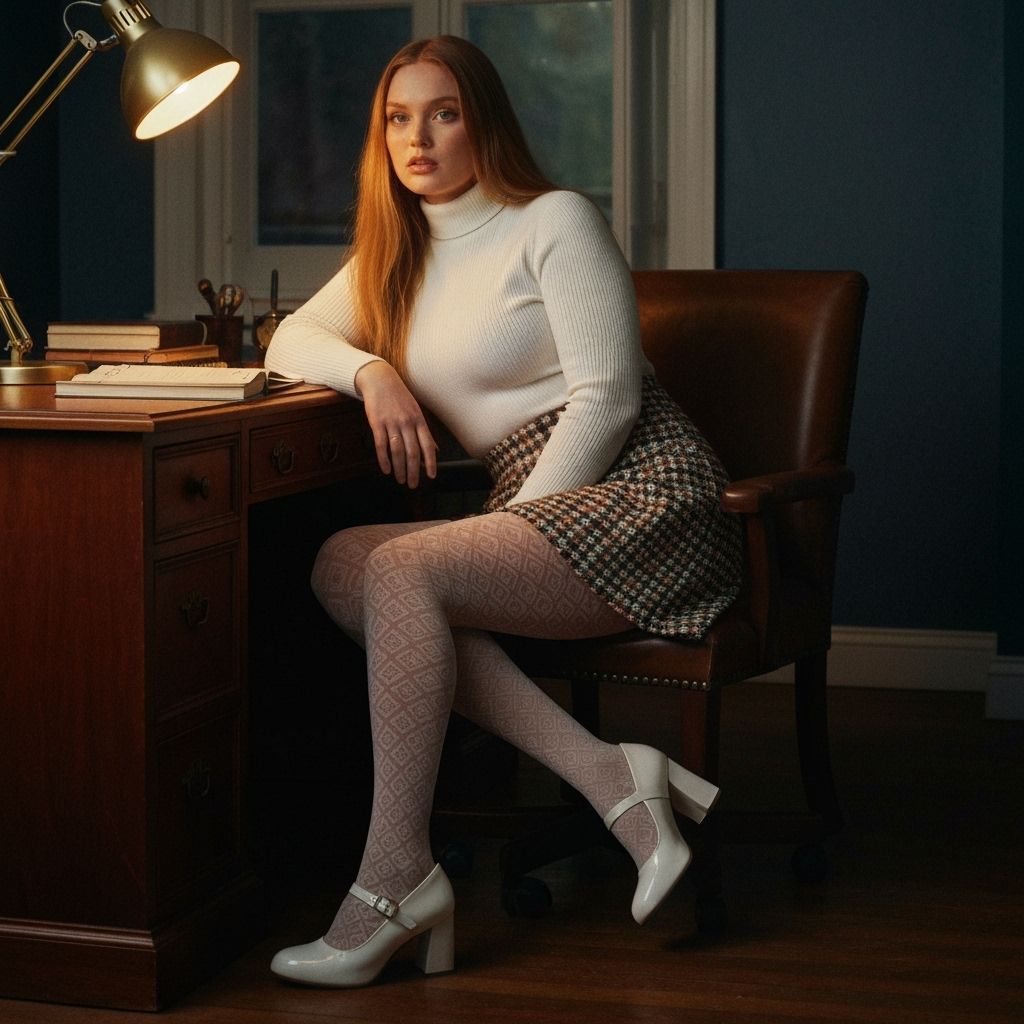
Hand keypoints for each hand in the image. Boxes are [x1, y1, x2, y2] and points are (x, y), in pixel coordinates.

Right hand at [355, 360, 437, 488]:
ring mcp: (392, 422)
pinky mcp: (377, 422)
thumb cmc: (400, 397)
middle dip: (414, 471)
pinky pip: (381, 445)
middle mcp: (407, 422)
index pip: (428, 445)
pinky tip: (386, 469)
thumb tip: (436, 450)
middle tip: (412, 484)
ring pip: (397, 451)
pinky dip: (384, 459)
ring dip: (400, 468)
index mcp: (419, 421)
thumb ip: (425, 432)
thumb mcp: (417, 412)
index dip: (430, 462)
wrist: (380, 379)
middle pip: (413, 452)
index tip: (431, 476)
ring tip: (400, 480)